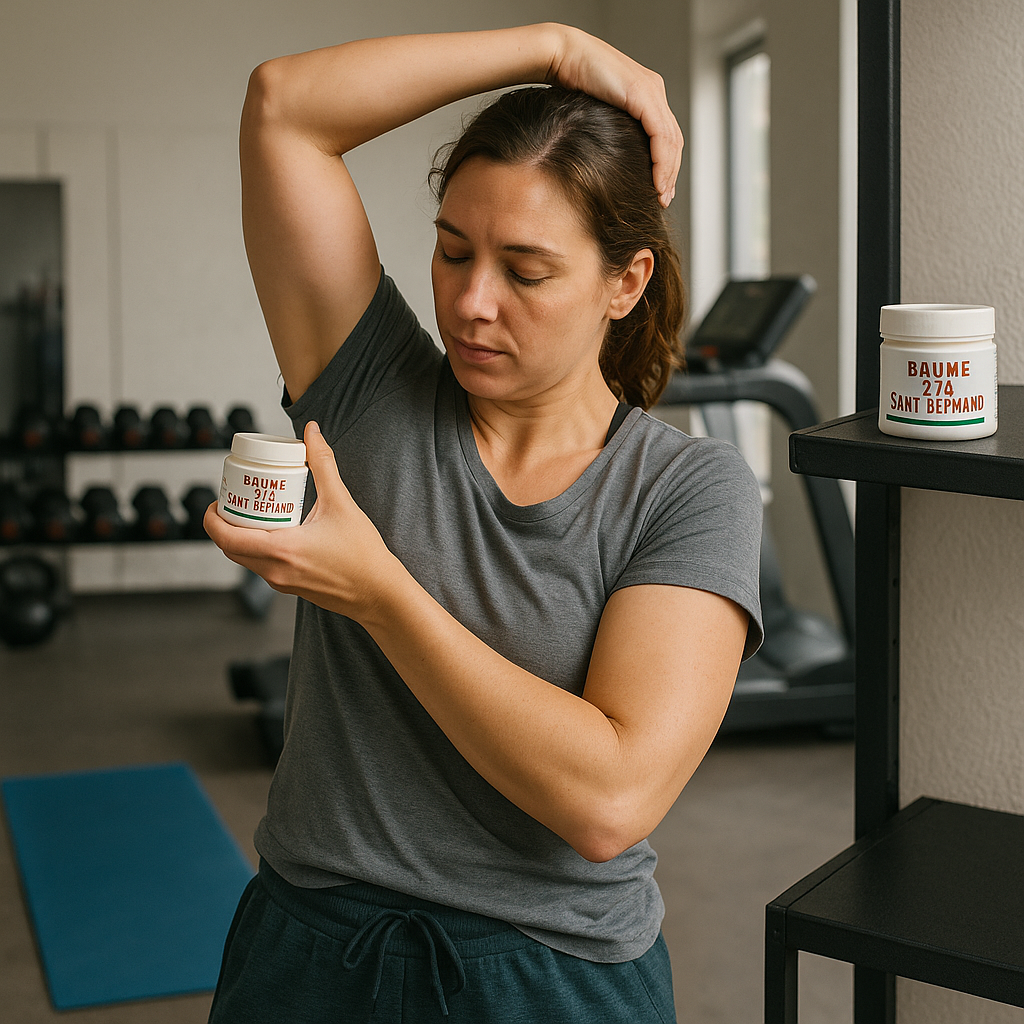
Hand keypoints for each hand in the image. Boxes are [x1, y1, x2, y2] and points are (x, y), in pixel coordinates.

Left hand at [204, 420, 398, 618]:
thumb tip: (311, 434)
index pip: (225, 537)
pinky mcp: (291, 588)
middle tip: (237, 502)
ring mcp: (281, 583)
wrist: (380, 593)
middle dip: (226, 524)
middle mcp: (274, 570)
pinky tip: (278, 532)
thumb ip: (323, 464)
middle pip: (230, 549)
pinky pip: (263, 567)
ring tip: (256, 514)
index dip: (212, 518)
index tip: (218, 500)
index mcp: (280, 550)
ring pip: (246, 559)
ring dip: (243, 537)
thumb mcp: (341, 503)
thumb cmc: (363, 554)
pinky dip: (260, 548)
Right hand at [547, 25, 683, 205]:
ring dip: (668, 172)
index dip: (667, 165)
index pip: (667, 135)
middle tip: (663, 199)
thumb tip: (612, 154)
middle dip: (671, 172)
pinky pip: (660, 135)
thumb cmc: (572, 82)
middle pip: (674, 140)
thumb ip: (614, 126)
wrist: (562, 55)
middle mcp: (655, 90)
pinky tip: (657, 180)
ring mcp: (651, 91)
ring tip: (661, 195)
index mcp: (647, 92)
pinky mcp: (642, 95)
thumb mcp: (599, 110)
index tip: (660, 190)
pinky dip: (661, 161)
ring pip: (671, 140)